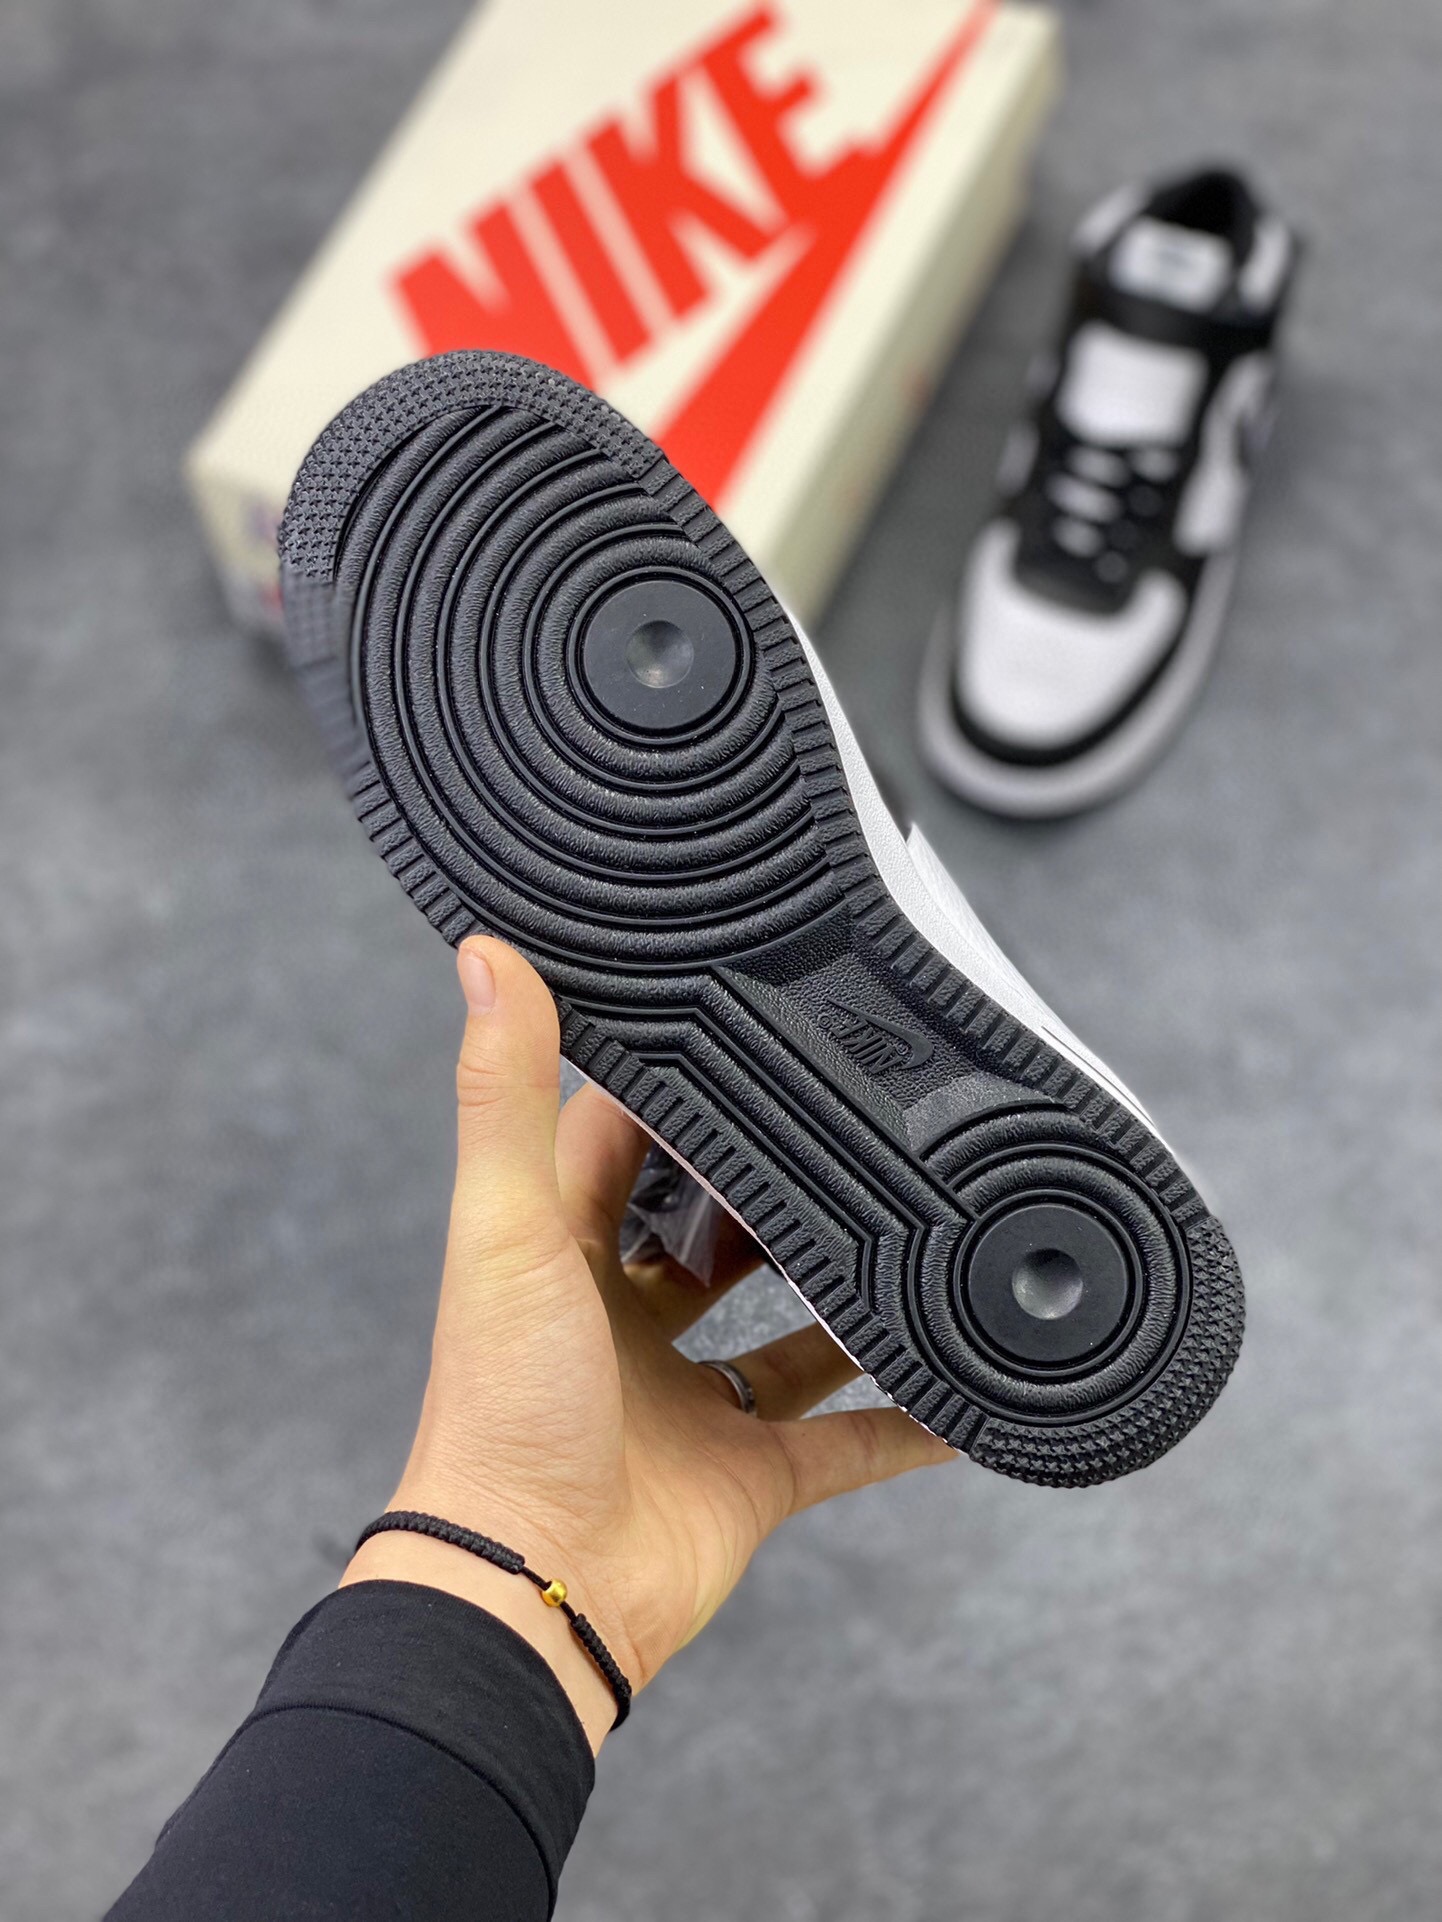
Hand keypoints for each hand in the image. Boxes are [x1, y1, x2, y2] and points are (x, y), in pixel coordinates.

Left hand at [343, 938, 953, 1747]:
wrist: (532, 1598)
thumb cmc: (499, 1407)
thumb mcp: (506, 1229)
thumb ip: (502, 1093)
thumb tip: (484, 950)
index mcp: (562, 1254)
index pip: (622, 1140)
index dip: (675, 1085)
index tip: (748, 1022)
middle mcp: (627, 1323)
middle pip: (715, 1232)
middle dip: (778, 1184)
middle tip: (860, 1121)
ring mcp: (693, 1403)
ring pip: (790, 1332)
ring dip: (847, 1291)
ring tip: (924, 1227)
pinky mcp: (751, 1478)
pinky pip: (849, 1441)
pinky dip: (908, 1419)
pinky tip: (966, 1384)